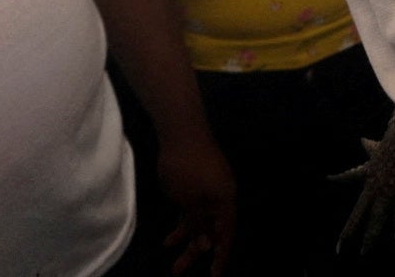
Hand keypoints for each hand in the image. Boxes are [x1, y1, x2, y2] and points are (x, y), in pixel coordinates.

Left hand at [159, 129, 235, 275]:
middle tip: (177, 270)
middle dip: (196, 249)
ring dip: (186, 235)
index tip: (214, 275)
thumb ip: (198, 226)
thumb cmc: (185, 169)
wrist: (181, 130)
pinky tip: (169, 229)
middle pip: (212, 227)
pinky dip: (183, 219)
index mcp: (225, 200)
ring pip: (200, 217)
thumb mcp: (189, 203)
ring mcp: (210, 186)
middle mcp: (222, 195)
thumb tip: (209, 246)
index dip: (220, 254)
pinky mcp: (198, 179)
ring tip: (168, 248)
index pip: (226, 233)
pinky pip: (193, 206)